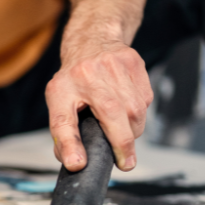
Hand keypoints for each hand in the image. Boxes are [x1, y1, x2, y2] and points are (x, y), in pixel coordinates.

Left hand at [46, 41, 152, 172]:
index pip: (64, 120)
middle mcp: (89, 72)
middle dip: (122, 143)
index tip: (79, 164)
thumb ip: (62, 133)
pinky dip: (139, 113)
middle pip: (113, 113)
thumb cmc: (75, 78)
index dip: (70, 143)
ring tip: (123, 131)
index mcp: (64, 86)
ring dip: (133, 129)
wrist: (92, 41)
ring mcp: (115, 64)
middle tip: (126, 163)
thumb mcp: (59, 103)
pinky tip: (128, 109)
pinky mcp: (135, 62)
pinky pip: (145, 99)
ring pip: (135, 109)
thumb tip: (73, 162)